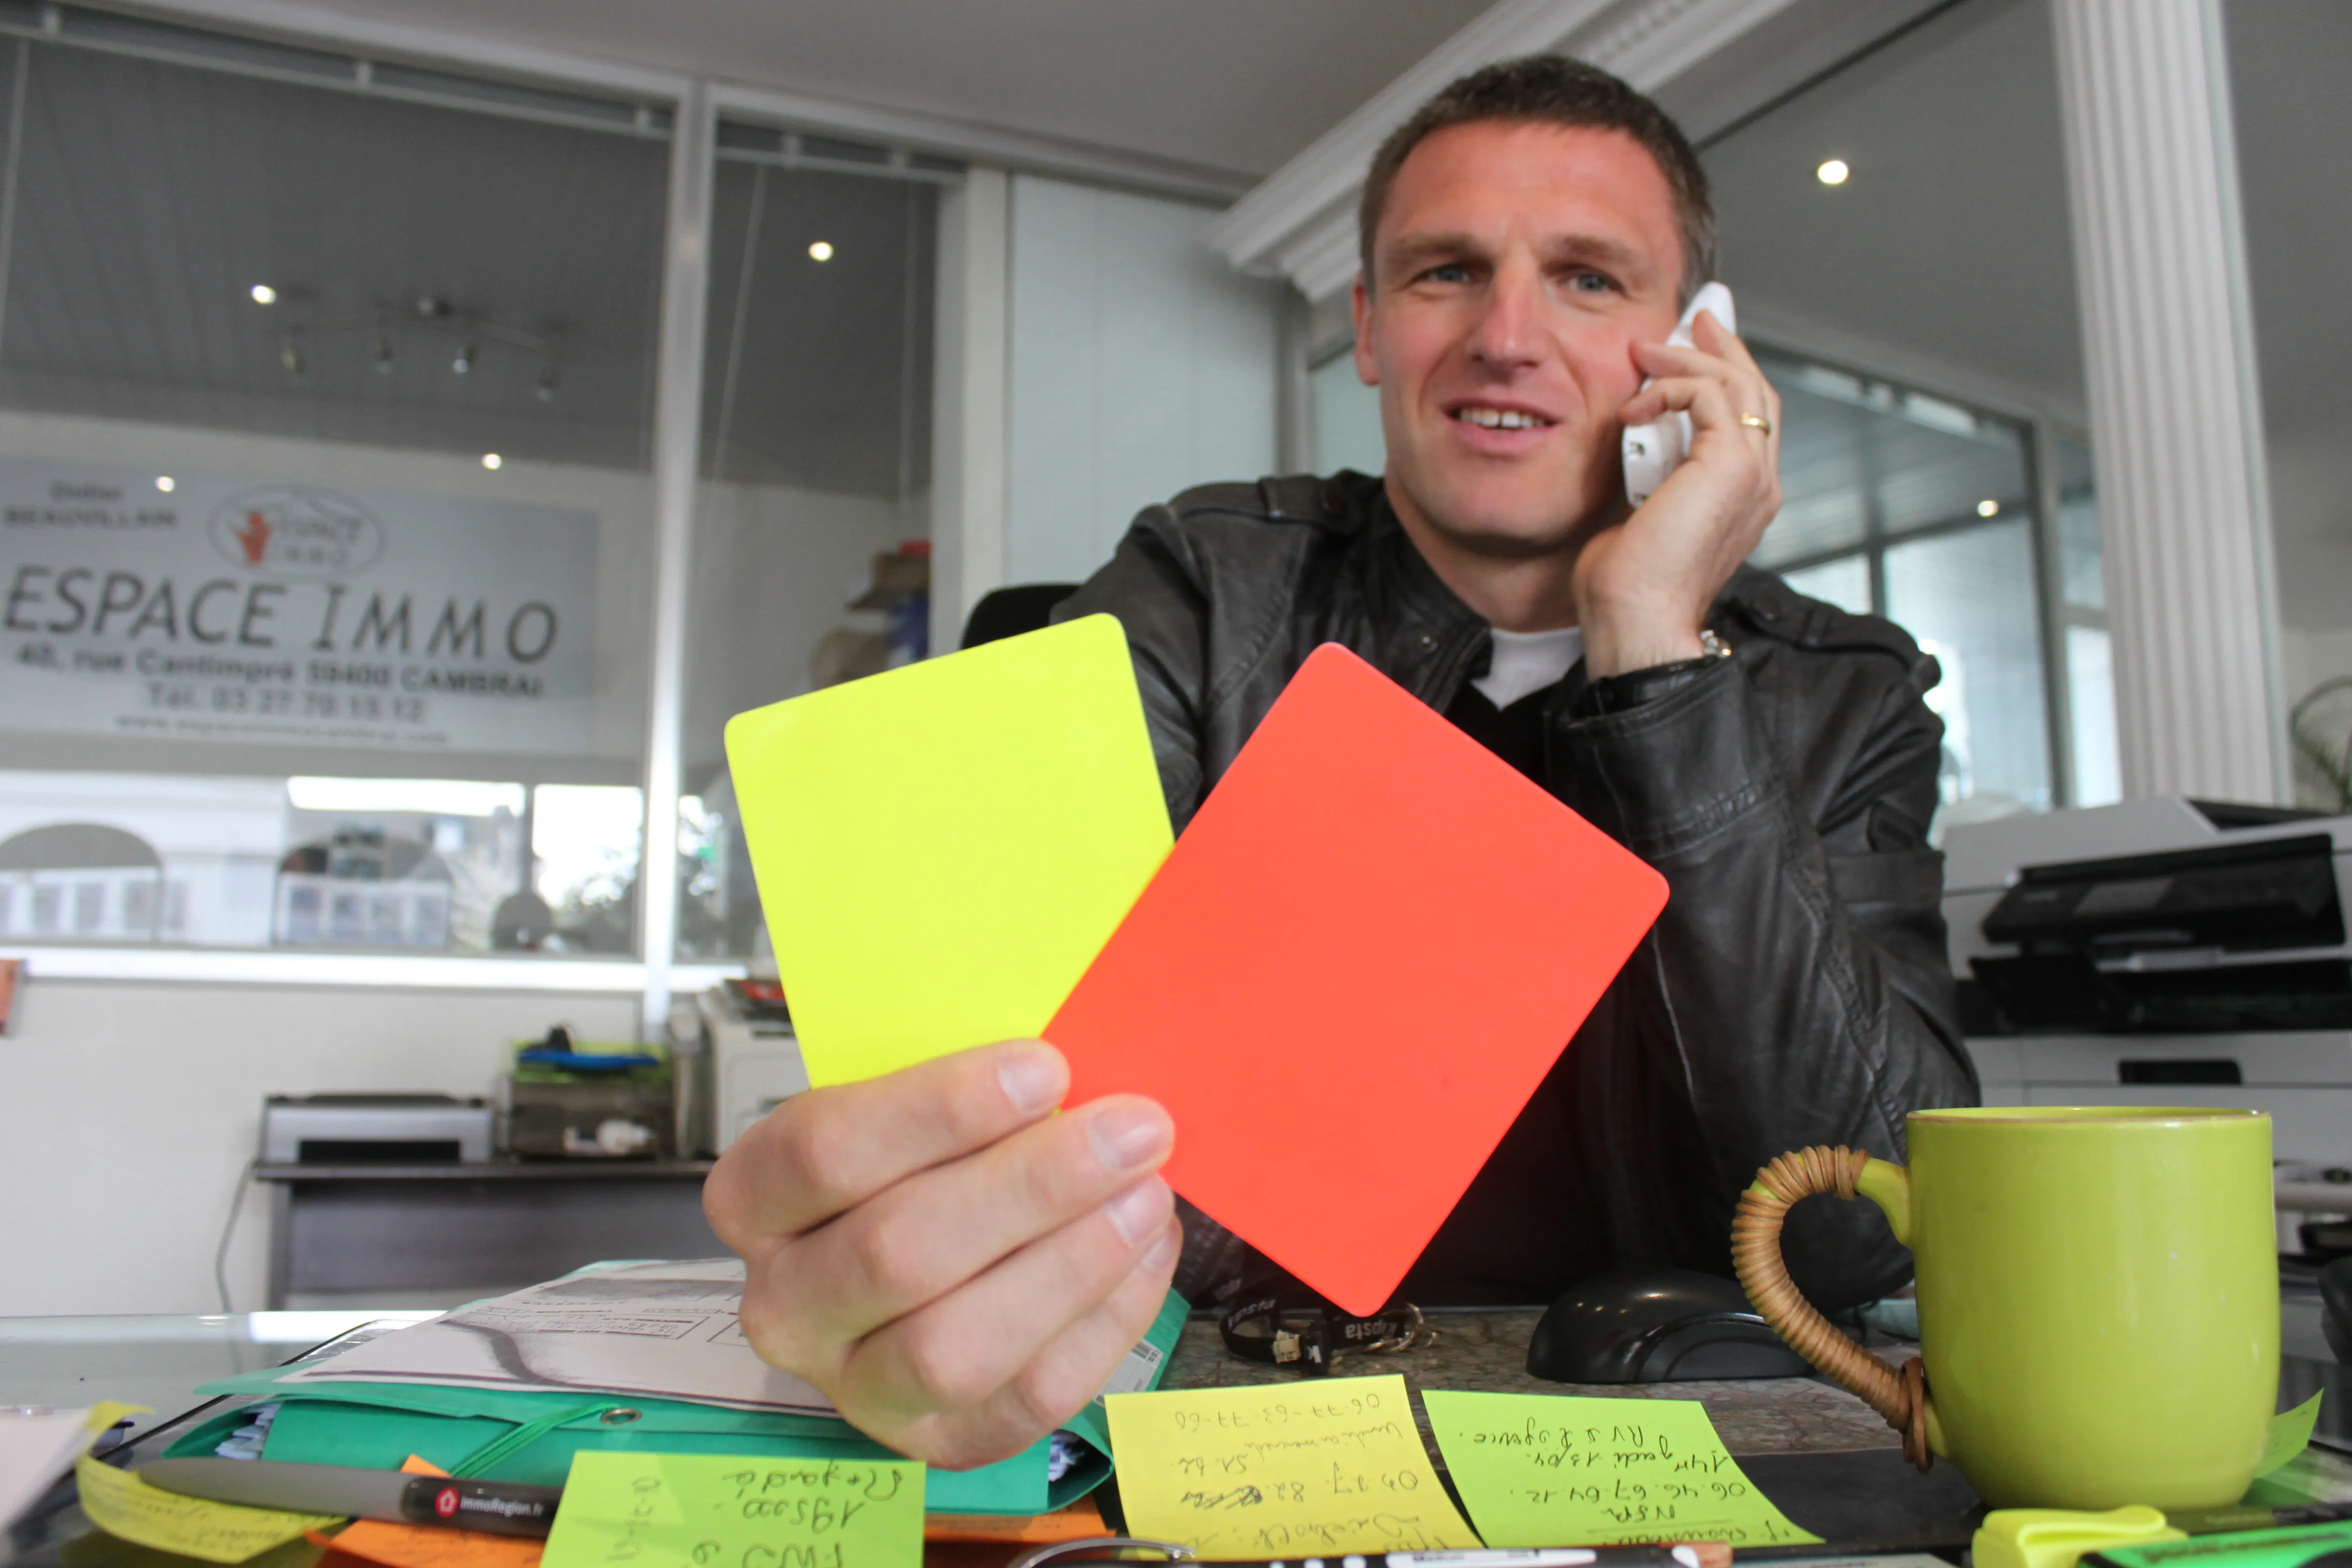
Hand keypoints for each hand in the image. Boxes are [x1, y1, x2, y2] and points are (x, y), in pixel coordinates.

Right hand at [704, 1039, 1181, 1468]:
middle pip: (897, 1251)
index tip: (1044, 1069)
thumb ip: (968, 1089)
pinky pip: (1028, 1396)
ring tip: (1145, 1194)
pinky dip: (1103, 1320)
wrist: (921, 1260)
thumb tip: (1068, 1064)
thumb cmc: (919, 1165)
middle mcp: (788, 1304)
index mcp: (758, 1197)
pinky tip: (1144, 1250)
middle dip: (1032, 1186)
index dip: (940, 1109)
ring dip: (1071, 1263)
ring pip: (955, 1346)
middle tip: (1130, 1130)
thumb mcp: (914, 1107)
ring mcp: (857, 1387)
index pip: (825, 1150)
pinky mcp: (939, 1440)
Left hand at [1576, 310, 1782, 675]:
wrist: (1637, 621)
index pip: (1750, 420)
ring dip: (1691, 360)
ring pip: (1738, 386)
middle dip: (1725, 349)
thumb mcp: (1642, 514)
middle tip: (1695, 320)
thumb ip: (1653, 475)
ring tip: (1650, 348)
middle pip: (1757, 392)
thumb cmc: (1628, 586)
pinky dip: (1670, 388)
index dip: (1726, 377)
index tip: (1695, 348)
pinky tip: (1634, 403)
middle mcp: (1761, 484)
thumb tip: (1636, 438)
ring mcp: (1752, 475)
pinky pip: (1707, 397)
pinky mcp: (1729, 465)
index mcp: (1745, 499)